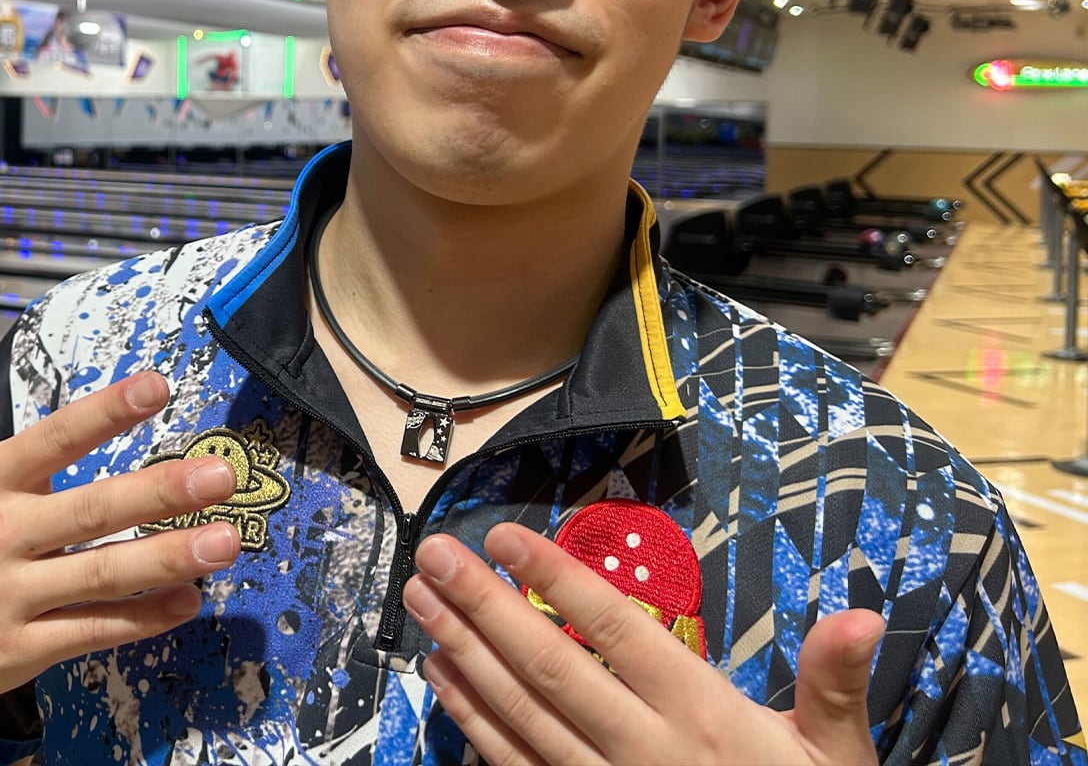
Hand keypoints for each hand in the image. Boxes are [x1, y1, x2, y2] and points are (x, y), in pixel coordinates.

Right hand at [0, 315, 241, 711]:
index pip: (53, 439)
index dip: (105, 412)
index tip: (158, 385)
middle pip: (91, 510)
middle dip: (160, 492)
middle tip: (220, 476)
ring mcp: (8, 598)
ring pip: (100, 575)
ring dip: (167, 559)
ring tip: (225, 541)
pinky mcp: (13, 652)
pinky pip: (88, 631)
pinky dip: (139, 619)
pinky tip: (186, 602)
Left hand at [402, 524, 883, 765]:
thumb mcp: (837, 756)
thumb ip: (834, 682)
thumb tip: (860, 613)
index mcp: (702, 716)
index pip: (616, 632)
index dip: (558, 580)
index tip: (504, 537)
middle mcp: (643, 750)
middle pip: (551, 668)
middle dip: (485, 608)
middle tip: (432, 556)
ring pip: (522, 716)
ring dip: (466, 655)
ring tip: (422, 603)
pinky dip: (474, 722)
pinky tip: (443, 680)